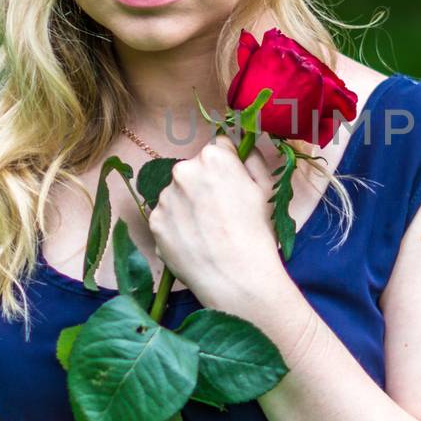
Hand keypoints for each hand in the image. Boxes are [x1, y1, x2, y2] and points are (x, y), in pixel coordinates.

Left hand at [147, 130, 282, 303]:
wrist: (236, 277)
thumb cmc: (257, 232)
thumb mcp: (267, 188)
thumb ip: (252, 158)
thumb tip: (242, 143)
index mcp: (213, 157)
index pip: (217, 149)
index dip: (227, 168)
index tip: (232, 187)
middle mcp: (183, 171)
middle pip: (193, 171)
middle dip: (204, 185)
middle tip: (220, 213)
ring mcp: (165, 197)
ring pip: (178, 195)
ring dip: (188, 206)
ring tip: (207, 232)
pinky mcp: (154, 221)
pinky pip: (167, 217)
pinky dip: (178, 227)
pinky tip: (195, 242)